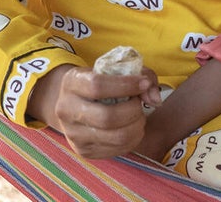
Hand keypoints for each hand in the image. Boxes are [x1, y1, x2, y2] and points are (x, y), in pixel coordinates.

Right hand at [27, 65, 161, 158]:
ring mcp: (73, 134)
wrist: (73, 104)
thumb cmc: (100, 82)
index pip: (97, 86)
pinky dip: (133, 139)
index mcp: (71, 82)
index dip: (126, 85)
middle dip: (133, 110)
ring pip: (116, 137)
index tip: (143, 83)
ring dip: (136, 127)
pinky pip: (117, 150)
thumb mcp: (115, 69)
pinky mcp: (84, 151)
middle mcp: (66, 110)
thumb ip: (141, 74)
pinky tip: (132, 128)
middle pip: (107, 117)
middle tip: (139, 104)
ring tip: (138, 117)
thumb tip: (154, 99)